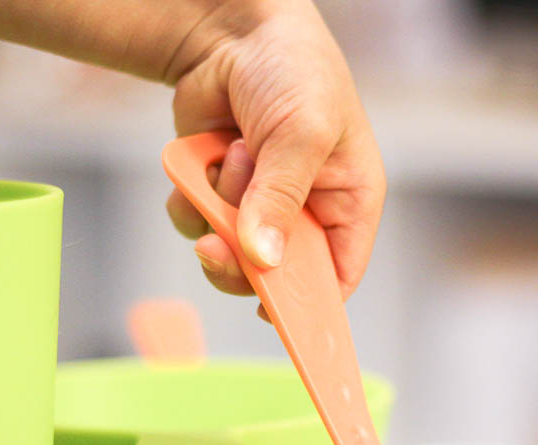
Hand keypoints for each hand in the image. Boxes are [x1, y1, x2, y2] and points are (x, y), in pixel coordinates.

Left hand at [163, 0, 384, 312]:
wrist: (233, 27)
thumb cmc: (294, 69)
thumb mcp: (302, 133)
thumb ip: (281, 198)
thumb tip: (263, 259)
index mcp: (348, 202)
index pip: (337, 276)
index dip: (310, 307)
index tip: (278, 323)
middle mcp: (304, 211)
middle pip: (273, 277)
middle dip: (241, 261)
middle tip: (217, 246)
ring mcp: (258, 205)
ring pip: (227, 252)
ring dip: (216, 210)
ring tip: (233, 155)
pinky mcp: (217, 192)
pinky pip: (193, 223)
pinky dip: (189, 196)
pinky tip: (205, 156)